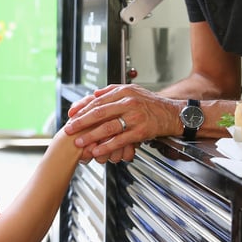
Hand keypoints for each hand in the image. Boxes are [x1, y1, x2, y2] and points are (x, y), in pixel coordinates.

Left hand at [65, 84, 180, 161]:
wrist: (172, 114)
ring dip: (91, 136)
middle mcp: (129, 102)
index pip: (98, 99)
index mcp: (124, 91)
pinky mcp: (141, 131)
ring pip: (108, 127)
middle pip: (100, 112)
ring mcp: (135, 117)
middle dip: (81, 122)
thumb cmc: (151, 104)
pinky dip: (107, 146)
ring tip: (79, 142)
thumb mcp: (133, 91)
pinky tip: (97, 151)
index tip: (71, 115)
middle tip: (69, 129)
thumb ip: (112, 92)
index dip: (82, 108)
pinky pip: (120, 140)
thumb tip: (93, 94)